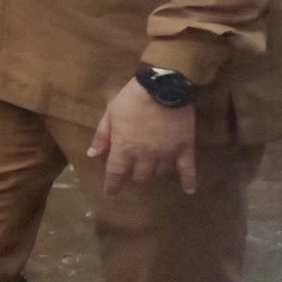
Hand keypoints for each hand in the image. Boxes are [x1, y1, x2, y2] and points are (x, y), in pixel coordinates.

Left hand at [89, 78, 198, 193]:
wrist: (163, 87)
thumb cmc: (132, 99)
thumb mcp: (110, 114)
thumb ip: (102, 136)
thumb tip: (92, 154)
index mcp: (124, 148)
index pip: (116, 173)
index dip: (112, 185)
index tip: (111, 194)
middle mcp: (145, 156)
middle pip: (140, 176)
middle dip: (135, 175)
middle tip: (134, 170)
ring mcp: (166, 154)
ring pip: (160, 173)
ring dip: (154, 172)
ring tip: (153, 167)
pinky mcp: (185, 149)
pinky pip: (188, 170)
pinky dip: (189, 181)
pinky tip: (190, 190)